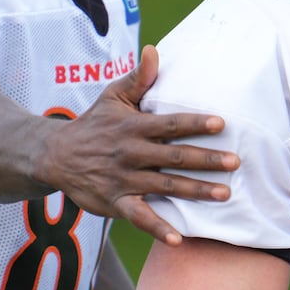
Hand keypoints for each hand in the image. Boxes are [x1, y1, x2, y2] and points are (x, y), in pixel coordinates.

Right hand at [37, 44, 239, 244]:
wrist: (54, 155)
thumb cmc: (93, 123)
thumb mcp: (112, 97)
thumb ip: (138, 78)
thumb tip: (154, 51)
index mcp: (134, 126)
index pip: (170, 124)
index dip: (195, 123)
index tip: (221, 124)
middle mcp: (131, 153)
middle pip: (174, 156)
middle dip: (206, 160)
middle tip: (235, 162)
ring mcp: (123, 180)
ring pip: (165, 186)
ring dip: (195, 191)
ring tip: (224, 194)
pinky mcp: (115, 202)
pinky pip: (139, 217)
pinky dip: (157, 228)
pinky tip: (179, 238)